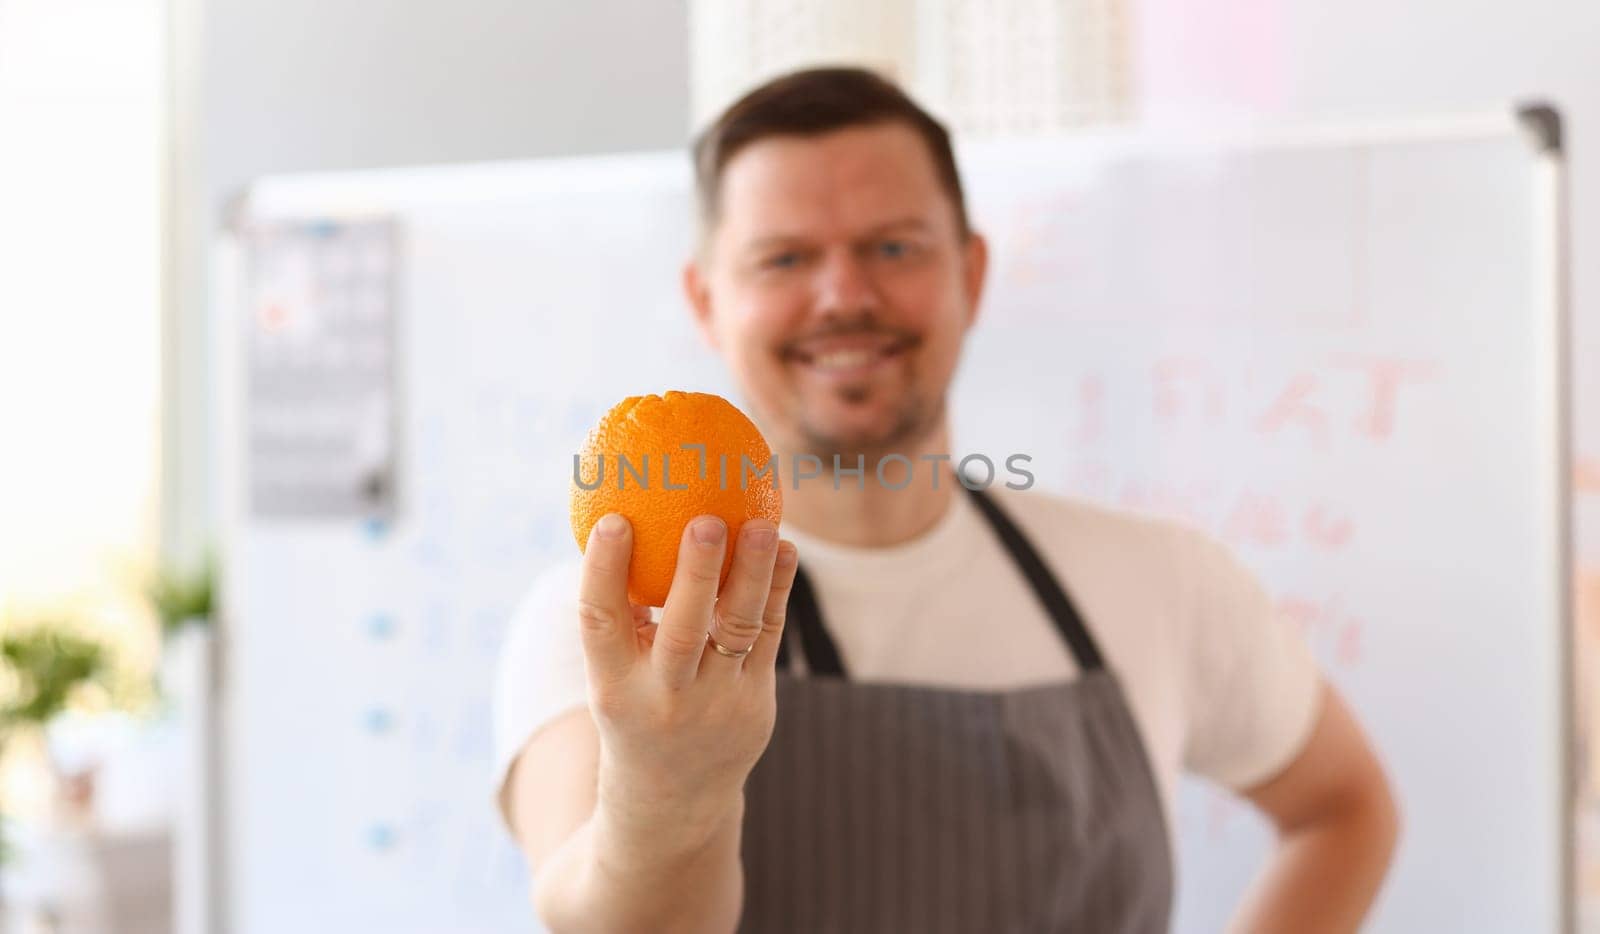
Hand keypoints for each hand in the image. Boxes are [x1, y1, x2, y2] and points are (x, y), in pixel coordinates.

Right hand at [575, 512, 797, 856]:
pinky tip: (783, 549)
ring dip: (752, 574)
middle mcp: (665, 697)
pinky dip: (776, 590)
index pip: (600, 624)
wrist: (673, 798)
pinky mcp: (756, 702)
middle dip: (696, 573)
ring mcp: (716, 703)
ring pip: (737, 630)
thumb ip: (622, 613)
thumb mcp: (612, 674)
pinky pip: (768, 636)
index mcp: (613, 686)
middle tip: (706, 518)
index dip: (603, 571)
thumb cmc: (636, 709)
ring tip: (760, 524)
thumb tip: (629, 519)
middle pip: (681, 630)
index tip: (614, 519)